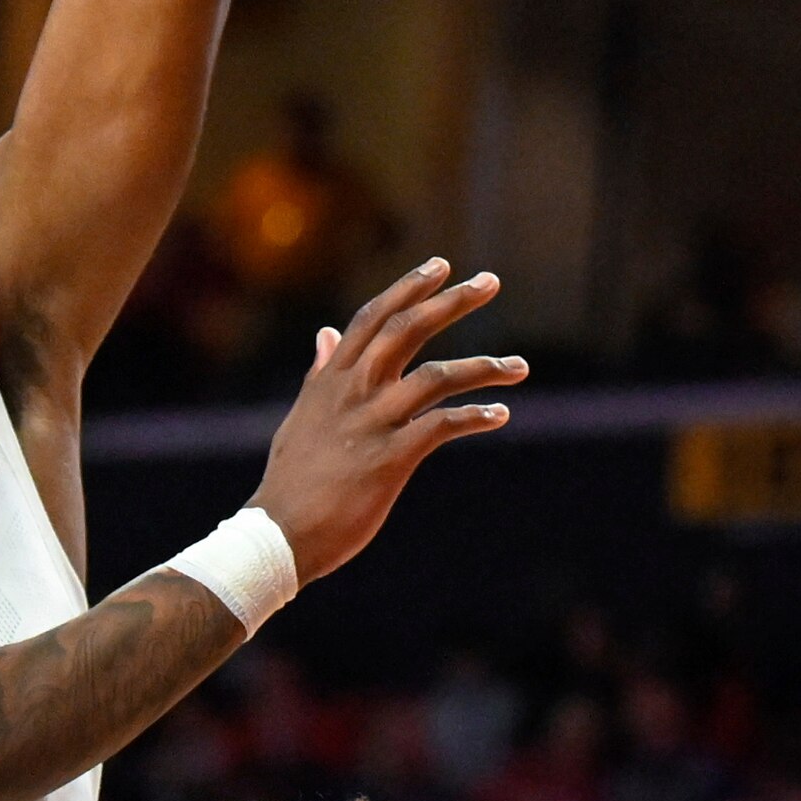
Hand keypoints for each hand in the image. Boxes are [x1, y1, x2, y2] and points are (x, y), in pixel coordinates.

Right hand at [251, 256, 523, 581]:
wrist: (279, 535)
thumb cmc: (292, 481)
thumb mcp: (302, 416)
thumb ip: (319, 373)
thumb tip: (325, 334)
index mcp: (331, 379)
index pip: (373, 317)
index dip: (408, 287)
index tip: (441, 265)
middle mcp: (353, 391)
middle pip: (408, 328)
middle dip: (452, 301)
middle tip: (491, 282)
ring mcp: (373, 422)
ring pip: (437, 375)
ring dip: (484, 368)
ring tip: (520, 367)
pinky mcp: (391, 458)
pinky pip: (443, 425)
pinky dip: (476, 417)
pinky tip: (500, 415)